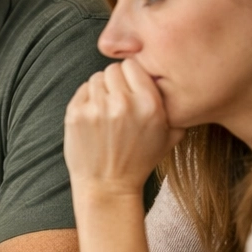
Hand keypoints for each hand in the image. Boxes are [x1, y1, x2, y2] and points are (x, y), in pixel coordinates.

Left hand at [63, 60, 182, 196]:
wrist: (107, 186)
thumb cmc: (140, 160)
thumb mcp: (170, 135)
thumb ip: (176, 105)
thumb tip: (176, 78)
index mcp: (149, 104)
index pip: (135, 65)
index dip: (133, 75)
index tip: (132, 88)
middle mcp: (123, 103)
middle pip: (114, 69)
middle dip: (116, 82)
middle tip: (118, 100)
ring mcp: (96, 108)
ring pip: (97, 78)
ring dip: (101, 90)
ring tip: (107, 111)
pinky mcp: (75, 114)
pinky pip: (82, 90)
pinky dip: (87, 99)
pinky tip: (94, 117)